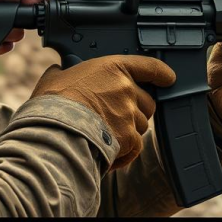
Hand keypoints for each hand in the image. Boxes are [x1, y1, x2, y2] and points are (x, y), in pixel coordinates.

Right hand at [31, 55, 175, 170]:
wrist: (53, 131)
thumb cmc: (52, 103)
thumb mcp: (56, 77)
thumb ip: (66, 72)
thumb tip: (61, 72)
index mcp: (113, 68)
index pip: (148, 66)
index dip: (162, 73)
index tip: (169, 78)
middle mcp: (126, 89)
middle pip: (147, 102)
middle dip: (137, 111)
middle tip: (117, 117)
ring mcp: (129, 114)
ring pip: (142, 126)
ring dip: (129, 132)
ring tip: (107, 137)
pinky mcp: (128, 139)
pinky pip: (135, 147)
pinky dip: (125, 153)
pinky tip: (109, 155)